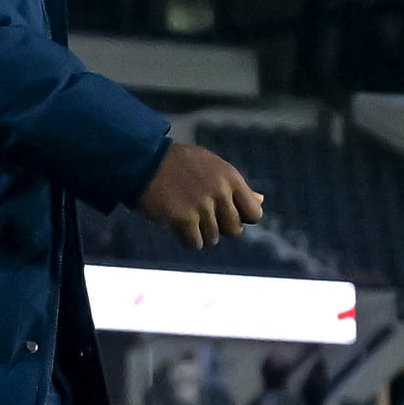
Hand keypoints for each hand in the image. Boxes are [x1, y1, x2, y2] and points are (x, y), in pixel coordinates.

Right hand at [138, 142, 264, 250]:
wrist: (143, 161)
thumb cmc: (178, 163)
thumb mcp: (213, 166)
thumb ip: (237, 187)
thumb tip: (261, 201)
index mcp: (230, 177)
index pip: (254, 214)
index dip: (241, 218)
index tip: (225, 214)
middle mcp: (220, 192)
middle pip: (233, 230)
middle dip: (218, 227)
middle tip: (200, 214)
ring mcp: (202, 206)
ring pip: (212, 239)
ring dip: (198, 232)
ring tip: (184, 214)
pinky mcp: (183, 219)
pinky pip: (194, 244)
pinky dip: (185, 239)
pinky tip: (175, 223)